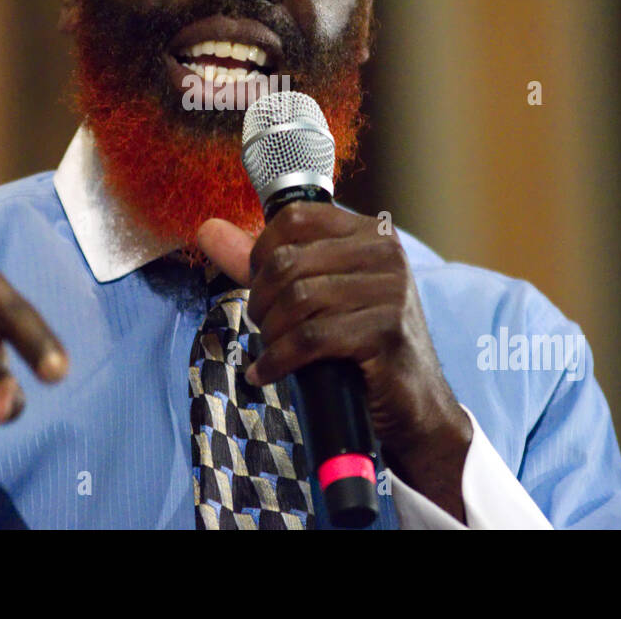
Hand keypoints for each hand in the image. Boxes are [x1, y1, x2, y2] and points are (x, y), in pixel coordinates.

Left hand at [197, 203, 471, 517]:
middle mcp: (385, 253)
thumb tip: (207, 229)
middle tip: (262, 326)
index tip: (258, 284)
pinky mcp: (385, 332)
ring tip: (271, 349)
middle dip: (261, 300)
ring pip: (297, 299)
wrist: (413, 403)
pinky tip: (267, 373)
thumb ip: (261, 261)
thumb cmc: (359, 342)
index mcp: (369, 232)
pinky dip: (278, 360)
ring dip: (270, 332)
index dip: (262, 251)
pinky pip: (310, 339)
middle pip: (288, 261)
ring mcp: (390, 291)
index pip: (295, 218)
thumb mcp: (314, 292)